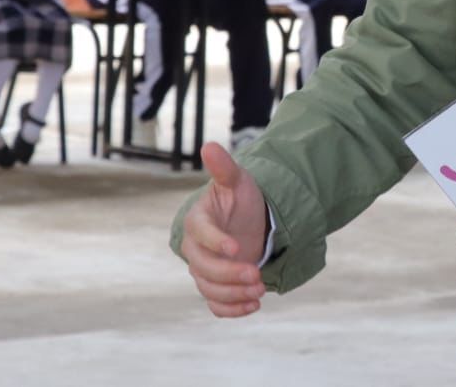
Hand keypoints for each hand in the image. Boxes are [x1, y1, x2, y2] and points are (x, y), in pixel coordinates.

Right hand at [180, 142, 268, 317]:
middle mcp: (195, 248)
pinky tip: (254, 306)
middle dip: (229, 274)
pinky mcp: (213, 286)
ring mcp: (203, 269)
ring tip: (260, 292)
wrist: (247, 221)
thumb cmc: (239, 198)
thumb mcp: (236, 181)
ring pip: (209, 289)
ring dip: (234, 294)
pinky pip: (215, 304)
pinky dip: (232, 309)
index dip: (216, 241)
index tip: (237, 247)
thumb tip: (209, 145)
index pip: (200, 234)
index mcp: (197, 221)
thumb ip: (224, 168)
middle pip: (203, 268)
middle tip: (257, 275)